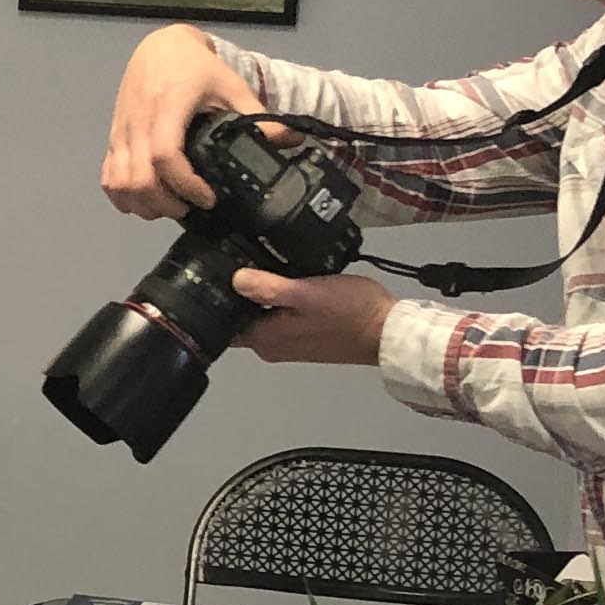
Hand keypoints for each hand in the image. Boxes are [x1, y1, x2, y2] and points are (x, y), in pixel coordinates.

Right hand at [104, 25, 262, 218]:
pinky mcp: (113, 138)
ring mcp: (122, 132)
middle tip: (190, 207)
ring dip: (143, 204)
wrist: (160, 47)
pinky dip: (122, 197)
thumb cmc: (195, 66)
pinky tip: (145, 200)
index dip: (184, 185)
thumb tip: (293, 140)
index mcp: (168, 108)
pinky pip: (108, 178)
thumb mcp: (231, 86)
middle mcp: (139, 123)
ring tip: (169, 205)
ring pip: (119, 184)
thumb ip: (259, 116)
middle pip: (138, 180)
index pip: (165, 156)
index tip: (208, 198)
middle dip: (164, 204)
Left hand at [228, 267, 395, 366]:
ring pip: (259, 317)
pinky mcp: (304, 338)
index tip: (216, 270)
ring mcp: (289, 344)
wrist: (388, 331)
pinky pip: (278, 318)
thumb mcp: (309, 293)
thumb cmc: (351, 311)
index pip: (224, 322)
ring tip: (258, 263)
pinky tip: (284, 280)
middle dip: (236, 294)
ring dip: (257, 297)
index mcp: (267, 338)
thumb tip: (234, 280)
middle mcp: (272, 346)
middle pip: (240, 319)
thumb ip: (270, 288)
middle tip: (237, 258)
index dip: (218, 297)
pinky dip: (276, 302)